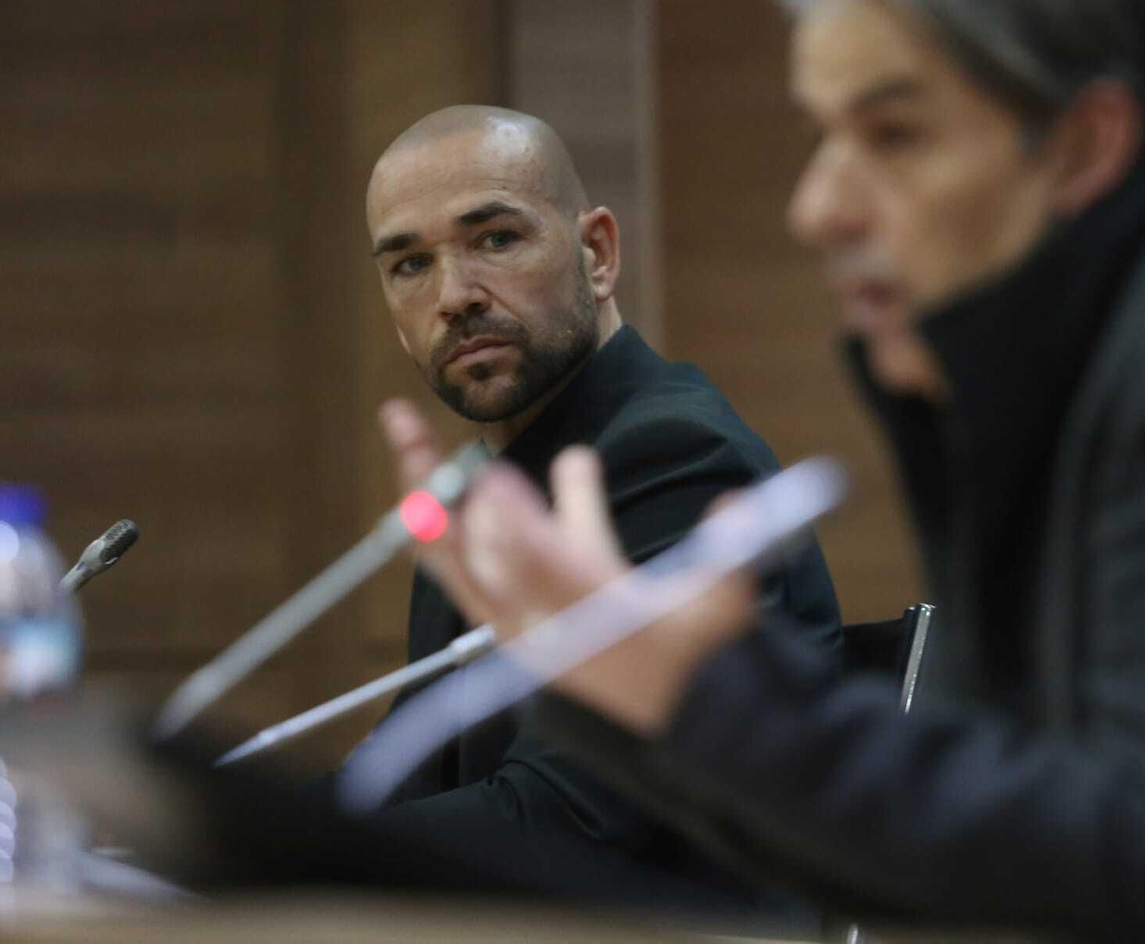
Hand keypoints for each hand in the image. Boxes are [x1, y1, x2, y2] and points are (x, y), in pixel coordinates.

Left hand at [377, 398, 755, 734]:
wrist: (671, 719)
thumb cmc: (699, 658)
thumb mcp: (722, 609)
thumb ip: (728, 557)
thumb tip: (736, 503)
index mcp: (598, 619)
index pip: (549, 572)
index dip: (520, 525)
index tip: (494, 479)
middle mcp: (545, 625)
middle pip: (481, 554)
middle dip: (451, 491)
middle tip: (418, 430)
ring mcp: (519, 629)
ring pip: (456, 559)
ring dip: (429, 496)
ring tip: (405, 434)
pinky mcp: (509, 628)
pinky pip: (457, 575)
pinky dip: (435, 530)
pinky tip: (416, 487)